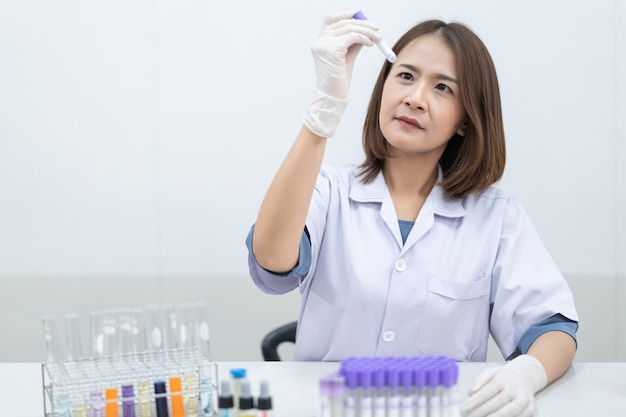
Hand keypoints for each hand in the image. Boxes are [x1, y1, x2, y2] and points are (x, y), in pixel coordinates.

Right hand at [303, 10, 380, 137]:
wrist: (333, 98)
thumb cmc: (339, 81)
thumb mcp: (347, 56)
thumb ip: (353, 42)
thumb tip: (365, 29)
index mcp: (320, 43)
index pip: (330, 19)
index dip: (345, 14)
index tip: (360, 15)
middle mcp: (319, 42)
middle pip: (343, 22)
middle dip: (362, 23)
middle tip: (377, 28)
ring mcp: (323, 45)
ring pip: (350, 28)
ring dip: (367, 31)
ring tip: (378, 38)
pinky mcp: (332, 50)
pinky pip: (353, 36)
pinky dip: (365, 38)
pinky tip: (371, 44)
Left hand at [461, 355, 547, 416]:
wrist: (523, 378)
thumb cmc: (503, 377)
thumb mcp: (489, 373)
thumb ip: (479, 381)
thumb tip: (470, 392)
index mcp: (502, 379)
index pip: (487, 391)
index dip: (474, 401)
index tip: (464, 408)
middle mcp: (514, 389)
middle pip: (497, 402)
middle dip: (482, 411)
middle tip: (471, 416)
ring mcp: (524, 399)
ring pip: (510, 411)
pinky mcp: (530, 409)